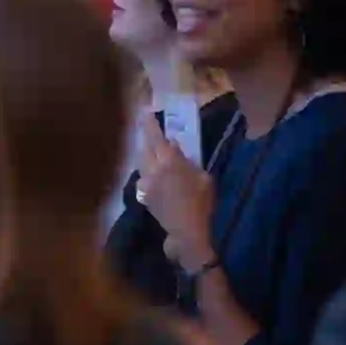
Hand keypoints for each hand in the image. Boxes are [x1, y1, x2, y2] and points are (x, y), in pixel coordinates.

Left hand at [138, 114, 215, 270]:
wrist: (191, 233)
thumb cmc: (204, 204)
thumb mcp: (204, 177)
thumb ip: (188, 161)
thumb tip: (176, 148)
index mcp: (169, 162)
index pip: (157, 138)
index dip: (150, 124)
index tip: (145, 112)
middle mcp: (152, 170)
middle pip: (144, 148)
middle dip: (146, 137)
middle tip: (148, 128)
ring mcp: (145, 184)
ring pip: (141, 162)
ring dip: (146, 154)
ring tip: (152, 149)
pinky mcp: (144, 196)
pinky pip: (142, 177)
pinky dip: (147, 170)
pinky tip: (154, 172)